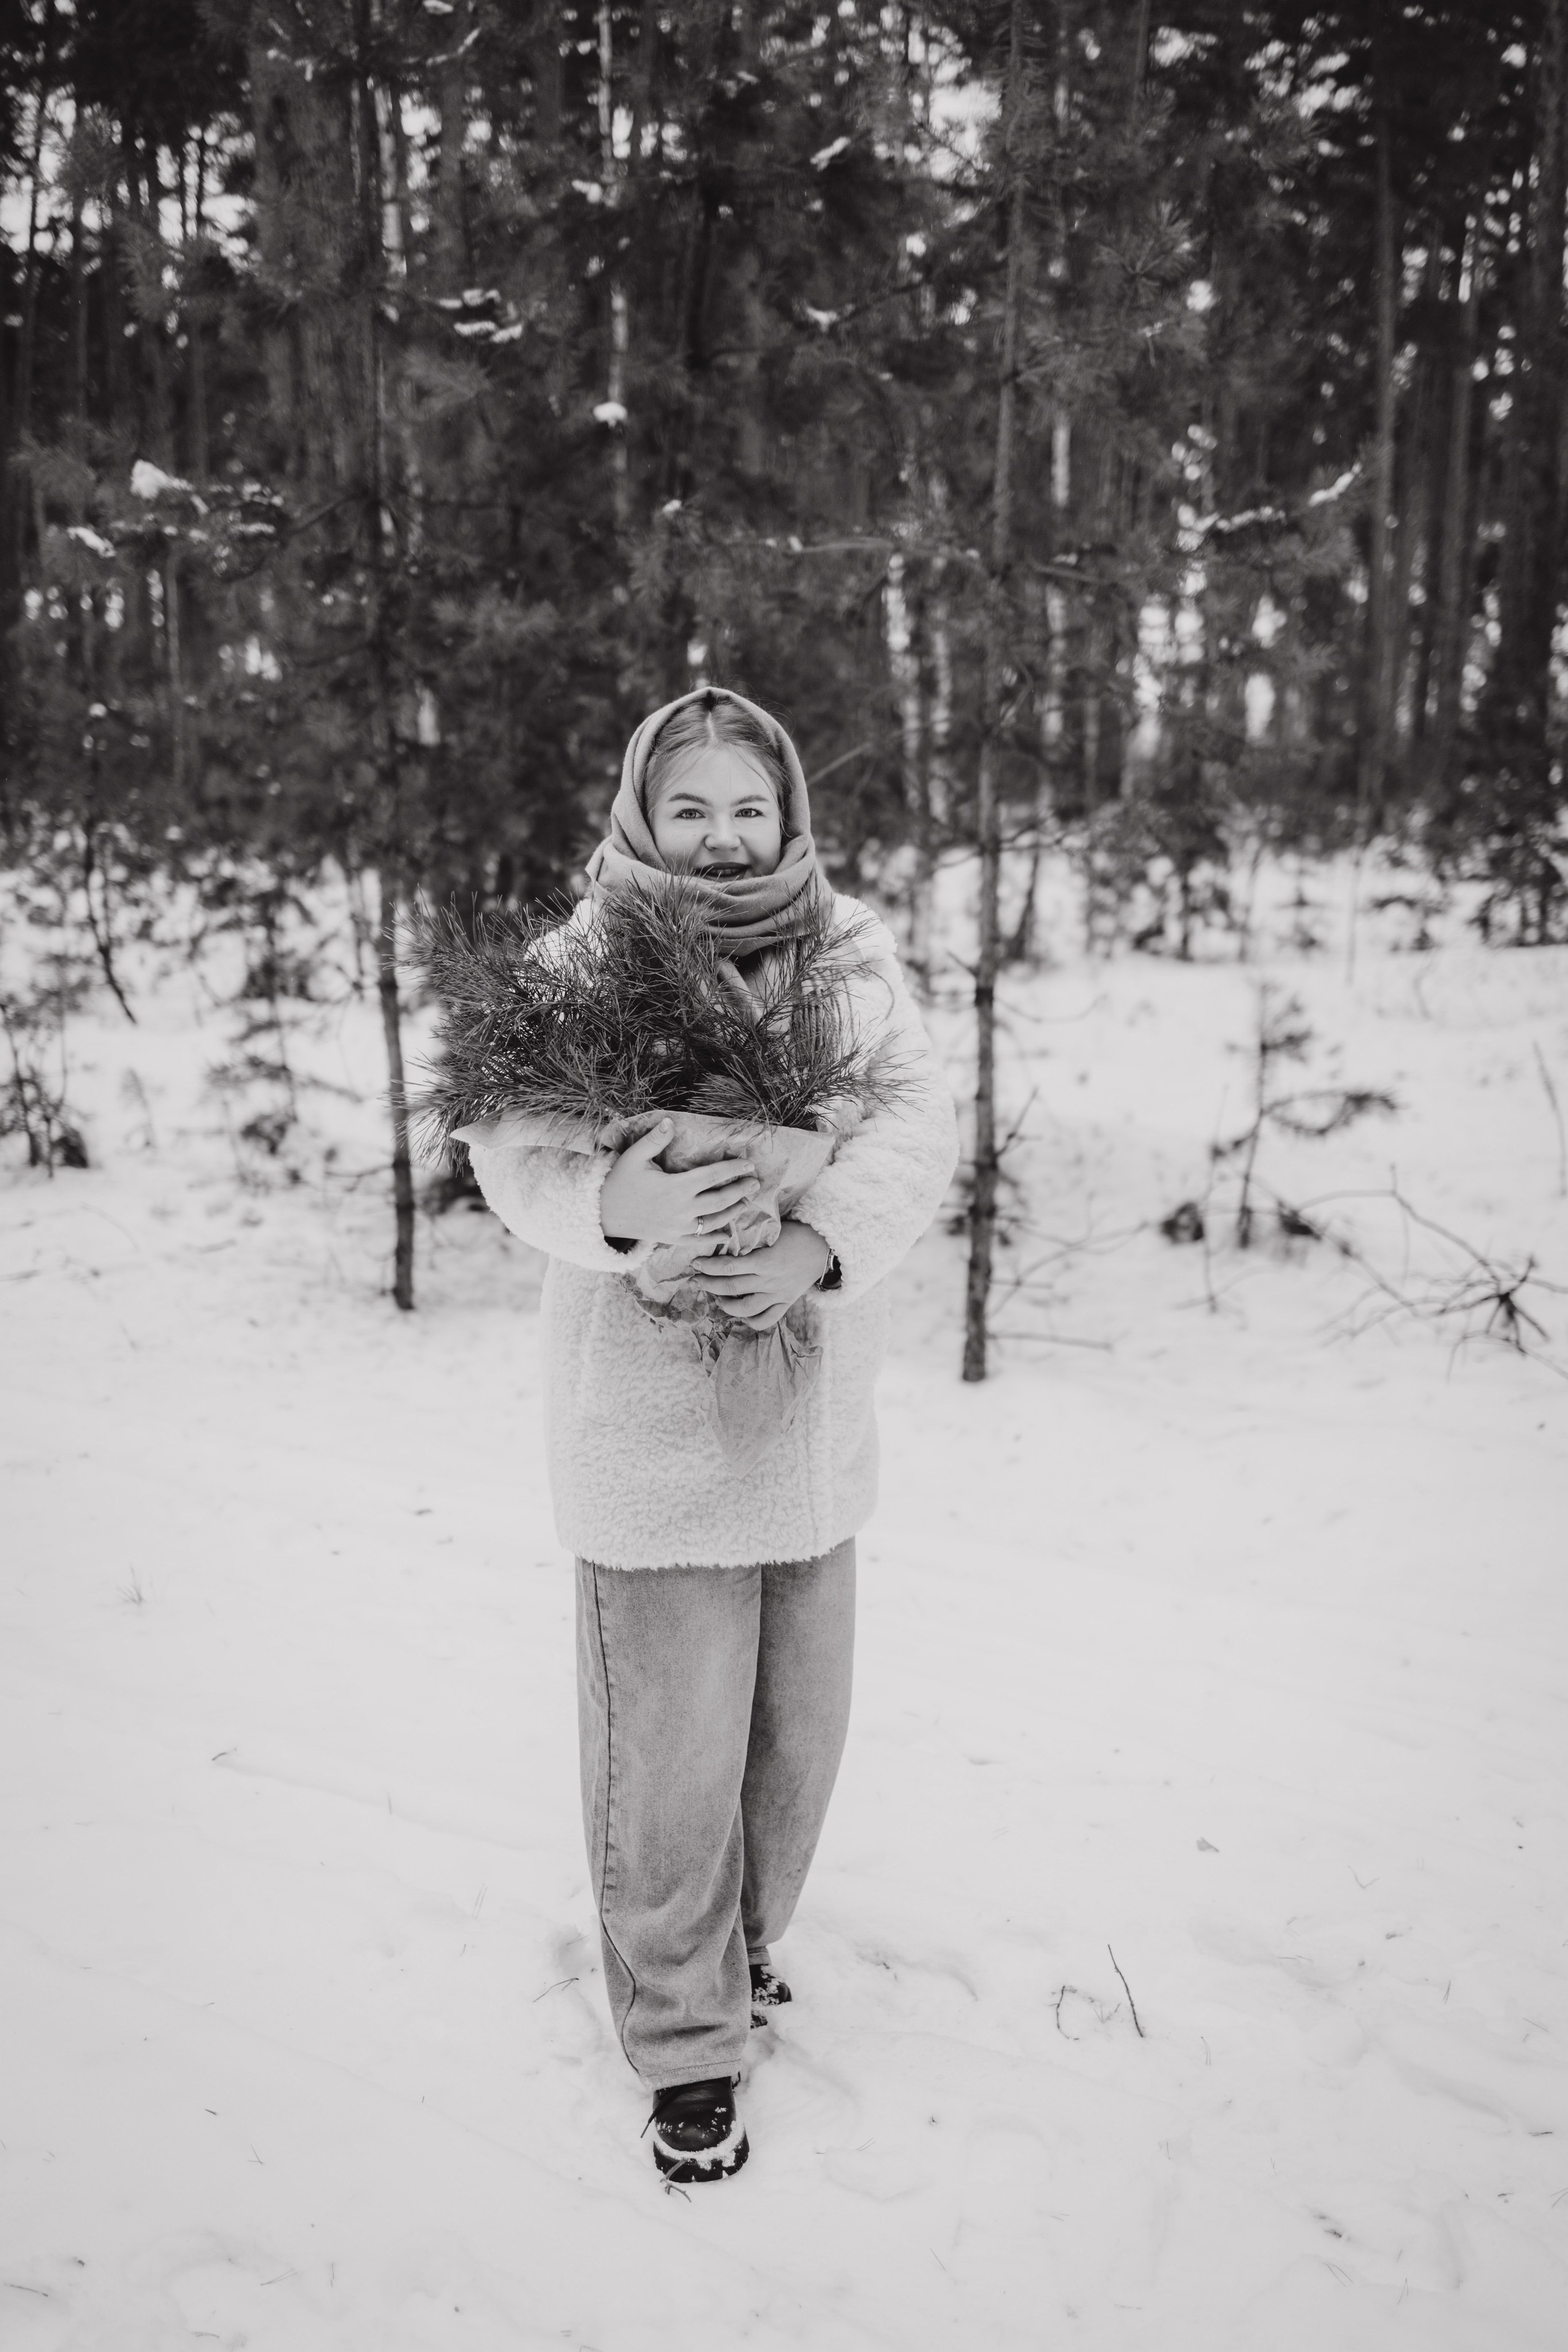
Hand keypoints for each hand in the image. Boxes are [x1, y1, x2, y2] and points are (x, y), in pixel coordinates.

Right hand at [599, 1118, 759, 1245]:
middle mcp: (682, 1209)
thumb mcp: (633, 1157)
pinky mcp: (673, 1239)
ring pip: (715, 1222)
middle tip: (755, 1182)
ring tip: (746, 1202)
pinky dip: (715, 1238)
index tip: (748, 1164)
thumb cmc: (618, 1182)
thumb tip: (670, 1121)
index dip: (733, 1169)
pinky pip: (699, 1240)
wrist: (603, 1215)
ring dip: (733, 1212)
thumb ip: (654, 1140)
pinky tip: (726, 1234)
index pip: (713, 1176)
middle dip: (740, 1190)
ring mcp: (679, 1227)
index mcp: (676, 1187)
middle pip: (720, 1200)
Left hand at [687, 1218, 831, 1330]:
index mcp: (764, 1260)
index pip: (728, 1267)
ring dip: (724, 1304)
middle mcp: (768, 1280)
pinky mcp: (785, 1303)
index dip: (708, 1266)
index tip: (695, 1263)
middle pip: (730, 1287)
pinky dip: (750, 1321)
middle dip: (708, 1284)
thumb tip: (724, 1237)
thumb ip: (750, 1237)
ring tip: (716, 1296)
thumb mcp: (773, 1230)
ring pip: (744, 1308)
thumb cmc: (797, 1233)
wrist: (824, 1248)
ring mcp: (777, 1294)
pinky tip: (741, 1314)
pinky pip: (766, 1320)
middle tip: (695, 1279)